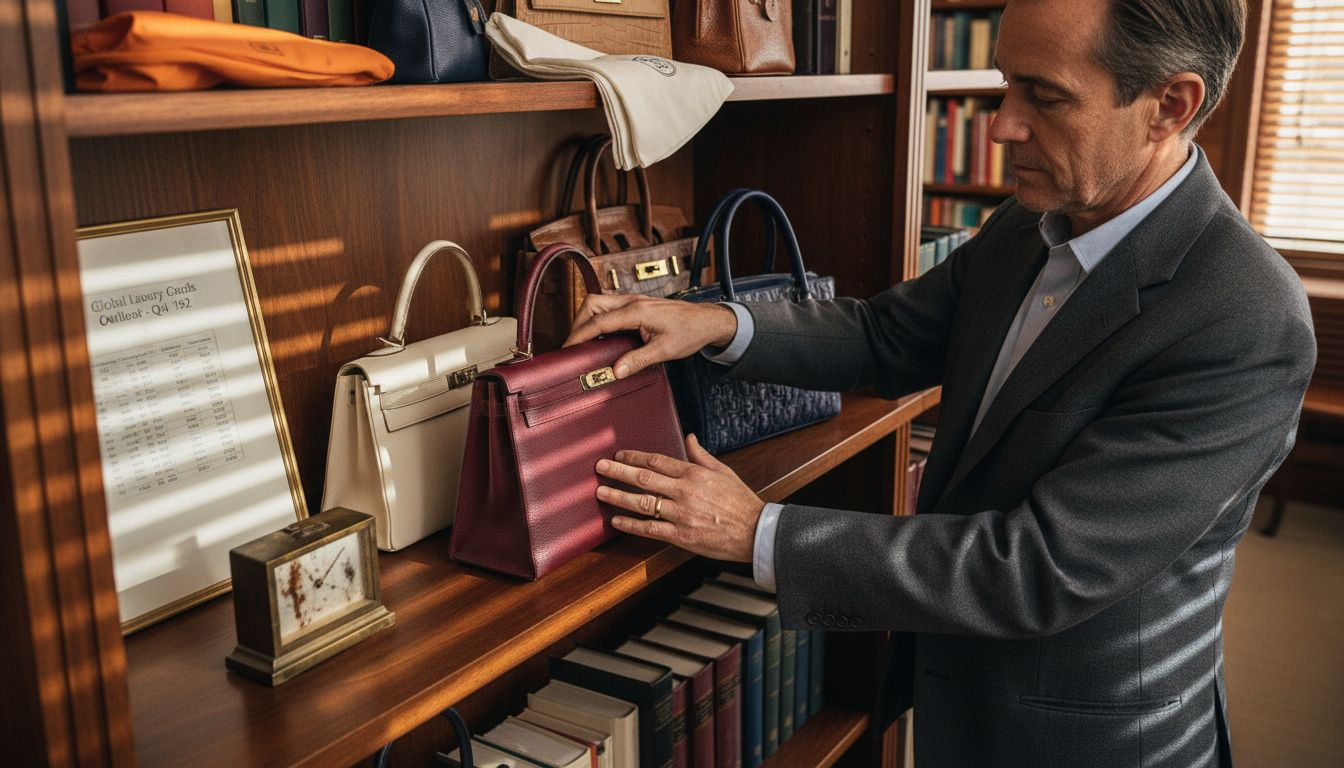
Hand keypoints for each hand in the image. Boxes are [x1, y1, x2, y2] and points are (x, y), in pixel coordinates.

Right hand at [564, 294, 736, 378]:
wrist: (706, 320)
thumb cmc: (690, 332)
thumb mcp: (665, 350)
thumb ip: (638, 360)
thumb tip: (616, 371)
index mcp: (637, 311)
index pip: (599, 321)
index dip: (580, 335)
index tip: (568, 348)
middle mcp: (633, 302)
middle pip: (593, 304)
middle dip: (578, 322)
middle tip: (573, 345)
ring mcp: (634, 301)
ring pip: (599, 302)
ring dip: (587, 319)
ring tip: (583, 341)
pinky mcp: (636, 305)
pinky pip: (610, 307)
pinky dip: (599, 319)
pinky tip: (601, 336)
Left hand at [595, 434, 763, 562]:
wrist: (755, 531)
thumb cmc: (740, 501)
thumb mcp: (723, 471)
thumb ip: (701, 455)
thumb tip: (689, 437)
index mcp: (694, 474)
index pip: (657, 461)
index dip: (635, 457)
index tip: (619, 455)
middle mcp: (684, 491)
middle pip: (644, 479)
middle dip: (618, 472)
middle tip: (600, 467)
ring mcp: (681, 514)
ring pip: (643, 503)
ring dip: (619, 496)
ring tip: (601, 491)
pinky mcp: (681, 535)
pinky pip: (651, 529)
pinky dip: (631, 525)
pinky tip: (617, 520)